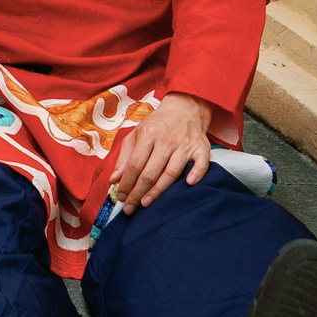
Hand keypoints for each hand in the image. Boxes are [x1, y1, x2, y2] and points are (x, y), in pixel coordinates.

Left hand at [110, 93, 212, 210]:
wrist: (185, 108)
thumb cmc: (157, 124)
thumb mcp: (136, 134)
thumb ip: (124, 156)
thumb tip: (114, 179)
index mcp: (148, 135)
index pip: (134, 164)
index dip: (126, 183)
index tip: (121, 197)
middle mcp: (166, 140)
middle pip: (150, 172)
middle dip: (138, 192)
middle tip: (130, 208)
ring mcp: (185, 145)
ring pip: (171, 173)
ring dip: (158, 191)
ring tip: (146, 204)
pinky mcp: (202, 148)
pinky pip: (201, 164)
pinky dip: (196, 174)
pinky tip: (188, 184)